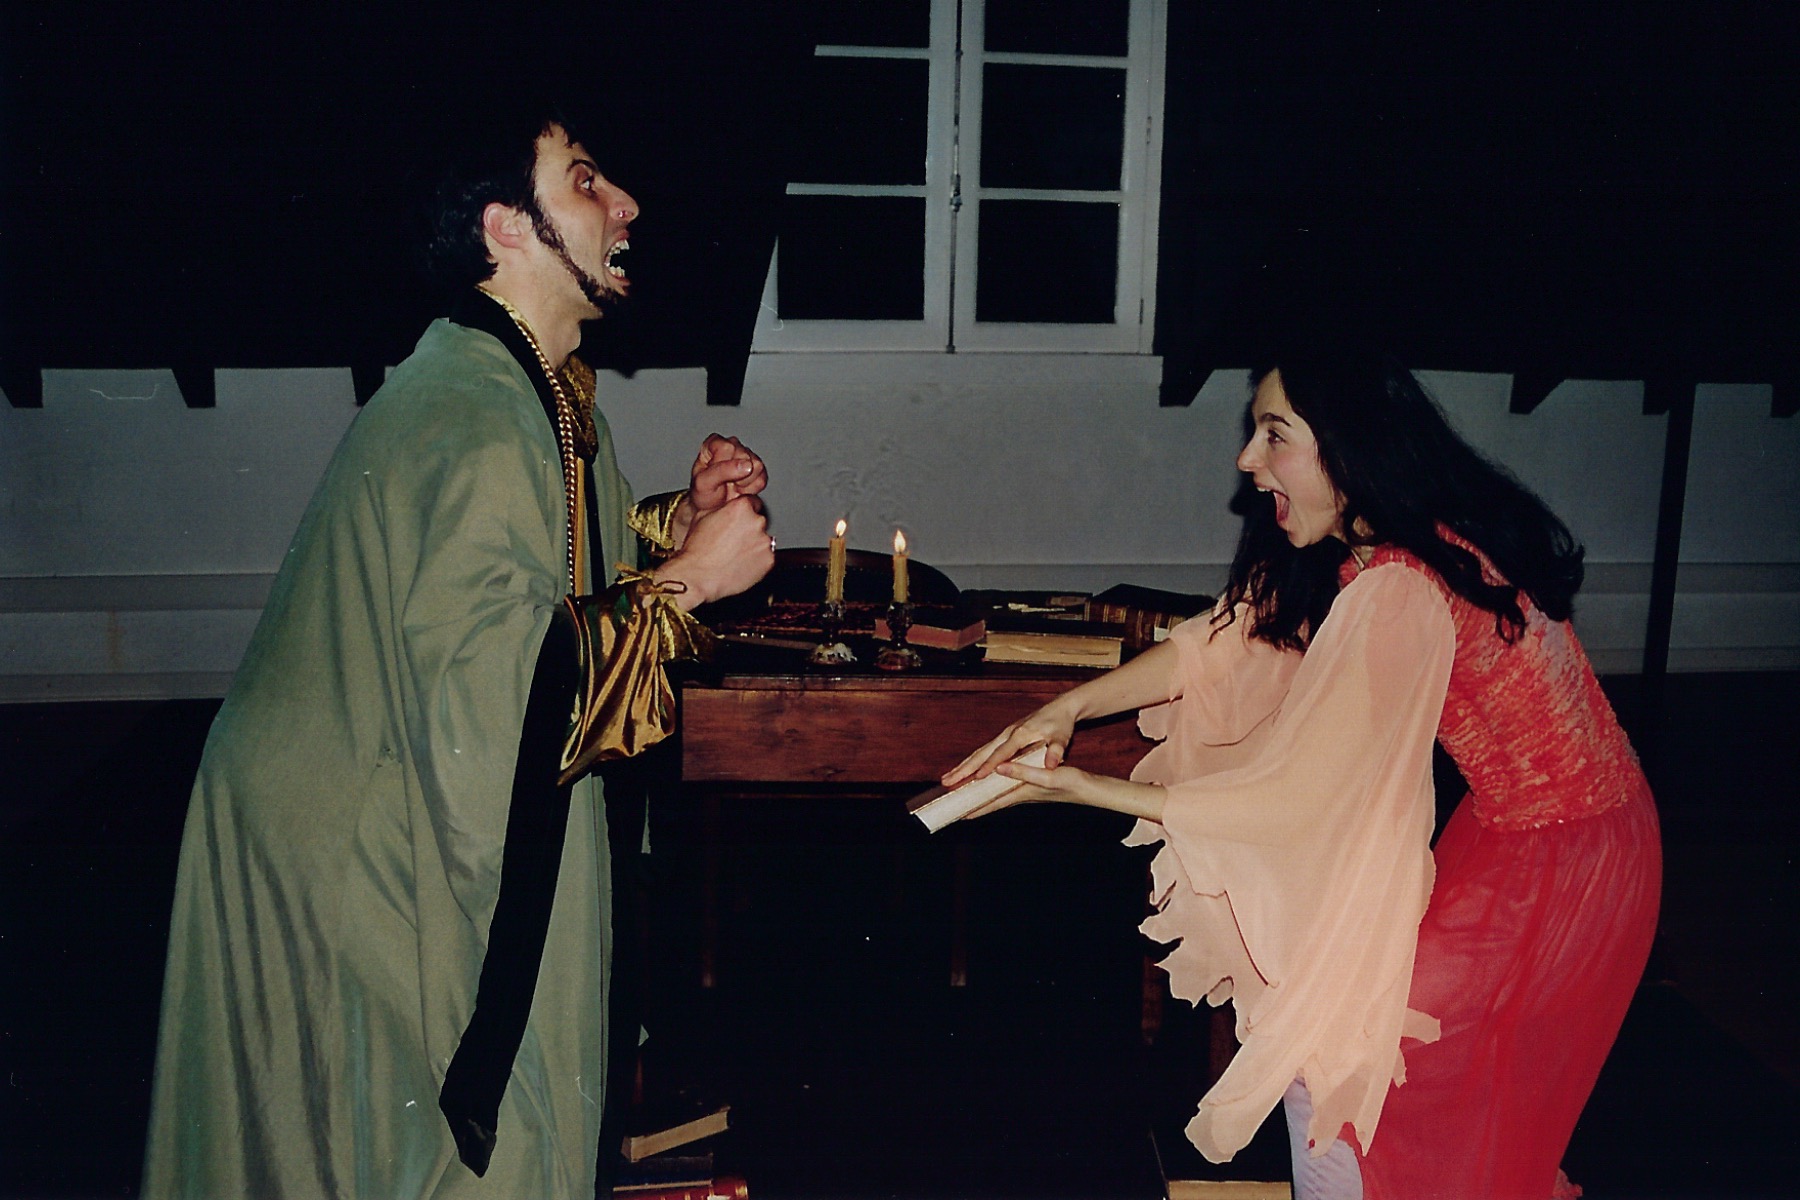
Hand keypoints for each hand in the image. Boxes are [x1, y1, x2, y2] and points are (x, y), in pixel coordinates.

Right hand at [654, 494, 774, 608]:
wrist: (698, 576)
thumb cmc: (697, 549)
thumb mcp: (703, 516)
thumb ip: (723, 507)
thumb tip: (729, 506)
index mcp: (742, 507)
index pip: (751, 503)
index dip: (743, 513)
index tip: (736, 522)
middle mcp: (757, 521)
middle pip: (758, 522)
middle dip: (748, 530)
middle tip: (732, 542)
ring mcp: (765, 542)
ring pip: (762, 540)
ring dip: (753, 545)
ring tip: (734, 555)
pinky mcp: (769, 560)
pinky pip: (765, 558)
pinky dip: (757, 561)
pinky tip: (740, 565)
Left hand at [689, 434, 766, 514]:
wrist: (713, 510)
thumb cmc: (704, 494)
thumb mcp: (704, 483)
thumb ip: (722, 470)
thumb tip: (747, 465)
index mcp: (714, 444)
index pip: (728, 447)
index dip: (724, 465)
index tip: (716, 476)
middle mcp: (732, 446)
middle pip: (745, 455)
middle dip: (736, 474)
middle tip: (725, 483)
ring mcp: (747, 457)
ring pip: (757, 466)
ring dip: (744, 482)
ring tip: (732, 486)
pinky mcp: (758, 471)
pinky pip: (762, 479)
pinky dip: (751, 489)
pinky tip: (741, 489)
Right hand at [940, 704, 1077, 788]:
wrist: (1060, 707)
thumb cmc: (1061, 724)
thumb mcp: (1062, 738)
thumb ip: (1056, 751)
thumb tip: (1052, 764)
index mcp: (1021, 734)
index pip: (1002, 754)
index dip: (989, 766)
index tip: (976, 778)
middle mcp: (1008, 733)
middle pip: (982, 752)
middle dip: (964, 768)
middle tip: (947, 781)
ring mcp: (1005, 734)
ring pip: (980, 751)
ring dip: (963, 765)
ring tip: (947, 778)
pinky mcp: (1005, 736)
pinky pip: (985, 750)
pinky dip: (972, 761)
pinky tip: (965, 770)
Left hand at [967, 759, 1166, 822]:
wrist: (1092, 789)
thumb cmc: (1072, 783)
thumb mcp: (1048, 775)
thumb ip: (1023, 772)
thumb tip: (998, 769)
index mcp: (1023, 792)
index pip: (993, 802)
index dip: (974, 807)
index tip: (957, 814)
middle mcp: (1022, 795)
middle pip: (993, 803)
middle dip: (975, 806)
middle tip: (955, 810)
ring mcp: (1028, 792)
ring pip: (1000, 797)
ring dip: (984, 799)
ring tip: (968, 800)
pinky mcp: (1034, 787)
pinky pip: (1009, 791)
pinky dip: (998, 791)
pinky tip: (995, 788)